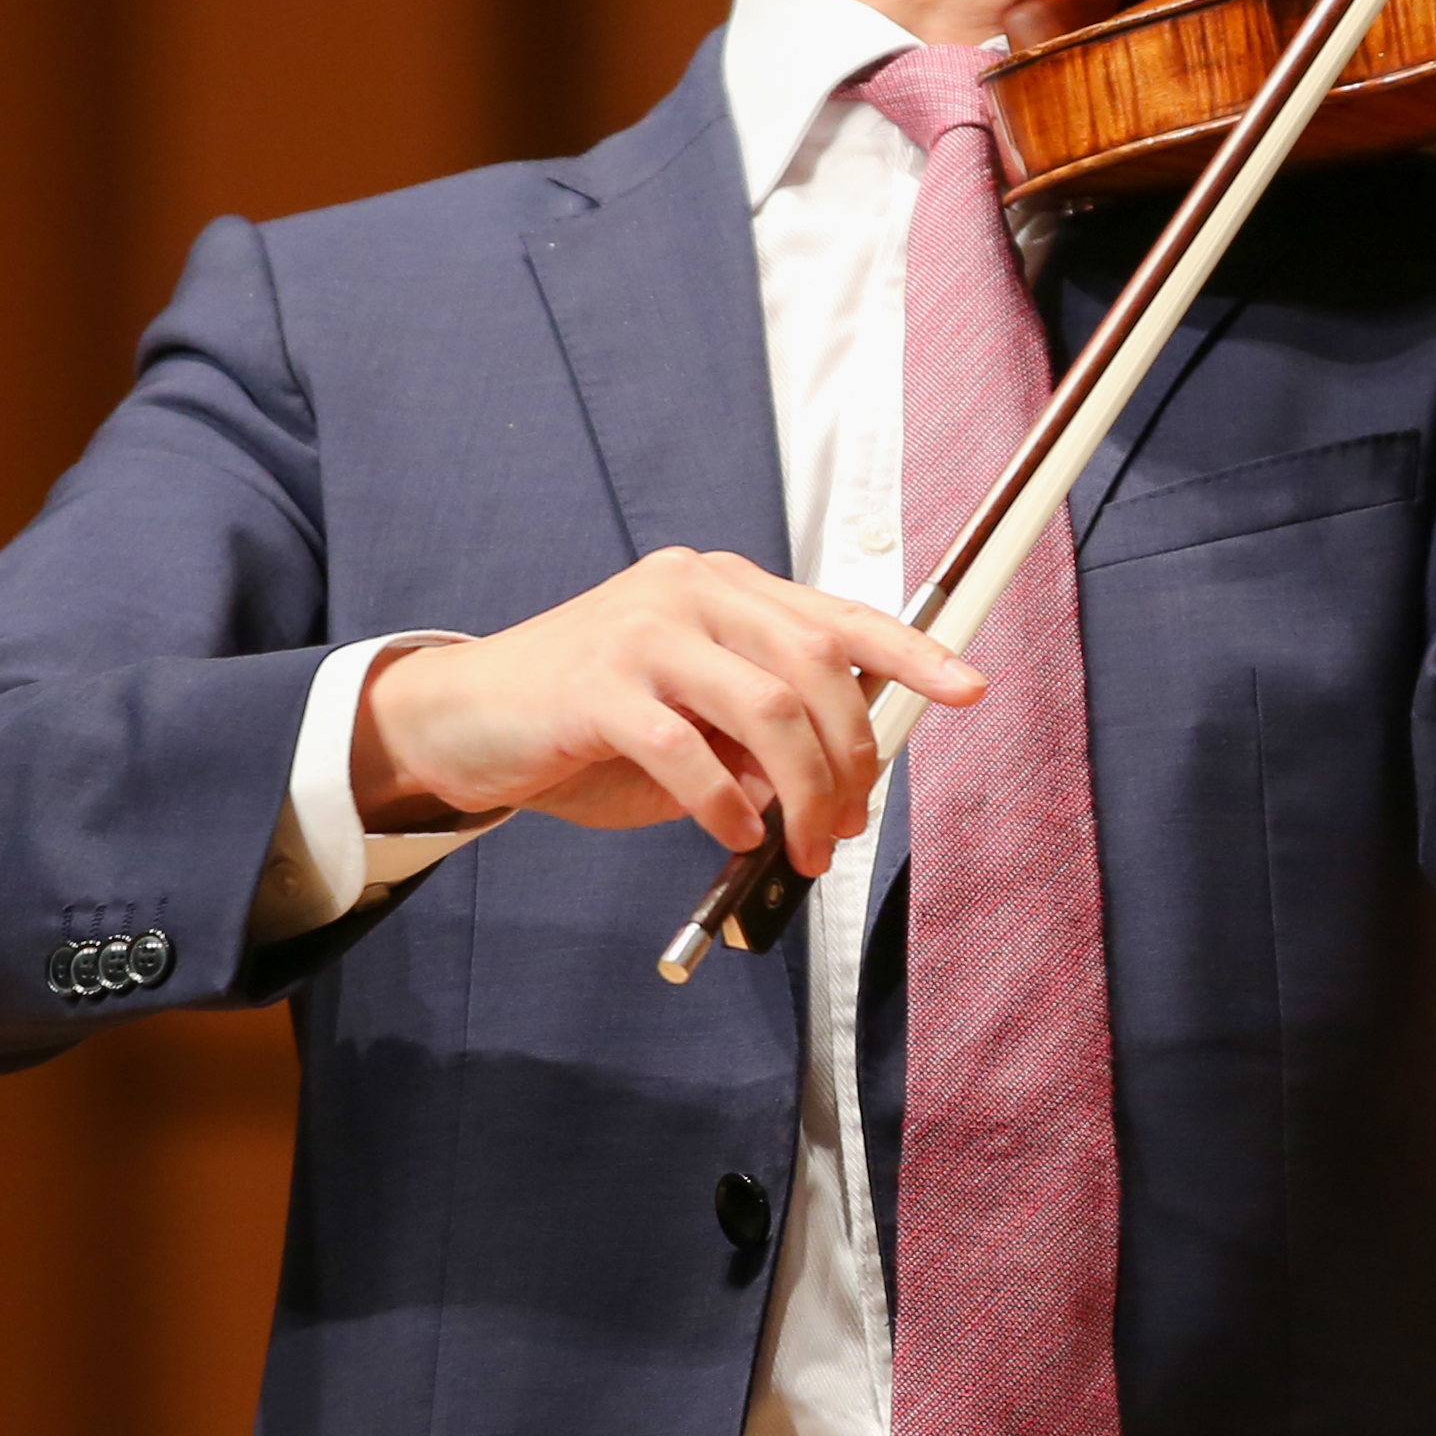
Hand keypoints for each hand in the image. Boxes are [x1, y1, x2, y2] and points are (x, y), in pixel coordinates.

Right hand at [348, 548, 984, 871]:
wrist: (466, 719)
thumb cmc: (592, 723)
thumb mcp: (697, 720)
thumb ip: (763, 733)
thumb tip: (843, 780)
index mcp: (726, 588)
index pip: (840, 614)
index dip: (912, 653)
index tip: (969, 690)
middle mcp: (692, 590)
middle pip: (816, 667)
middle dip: (850, 759)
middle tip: (844, 827)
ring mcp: (642, 630)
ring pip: (767, 706)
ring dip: (801, 791)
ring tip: (798, 847)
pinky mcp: (596, 684)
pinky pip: (687, 748)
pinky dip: (724, 801)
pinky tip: (732, 832)